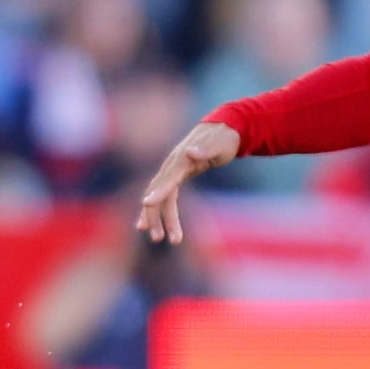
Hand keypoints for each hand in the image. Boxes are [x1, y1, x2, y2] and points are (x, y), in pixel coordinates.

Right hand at [135, 121, 241, 242]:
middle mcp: (172, 165)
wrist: (222, 130)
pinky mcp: (177, 177)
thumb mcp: (220, 144)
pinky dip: (163, 212)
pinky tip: (160, 228)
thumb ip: (205, 149)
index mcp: (181, 158)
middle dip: (155, 214)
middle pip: (159, 191)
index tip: (146, 203)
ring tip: (159, 239)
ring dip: (159, 218)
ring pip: (161, 198)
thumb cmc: (223, 139)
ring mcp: (172, 171)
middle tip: (157, 237)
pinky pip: (167, 198)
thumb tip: (190, 152)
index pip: (167, 177)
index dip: (158, 191)